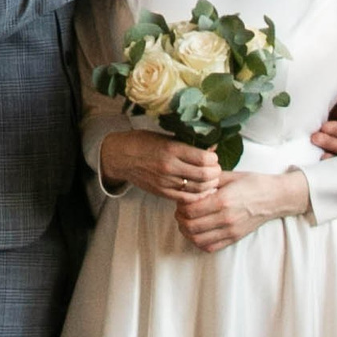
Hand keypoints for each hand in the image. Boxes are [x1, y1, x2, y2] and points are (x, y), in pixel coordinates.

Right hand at [101, 130, 219, 202]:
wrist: (120, 157)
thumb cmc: (144, 142)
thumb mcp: (166, 137)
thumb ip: (187, 144)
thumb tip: (212, 148)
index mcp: (171, 149)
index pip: (203, 158)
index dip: (214, 159)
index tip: (214, 157)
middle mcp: (169, 167)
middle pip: (203, 175)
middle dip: (215, 173)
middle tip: (217, 169)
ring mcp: (165, 182)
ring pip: (198, 189)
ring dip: (209, 185)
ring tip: (212, 180)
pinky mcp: (162, 193)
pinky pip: (186, 198)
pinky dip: (198, 196)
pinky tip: (203, 191)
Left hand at [177, 166, 310, 252]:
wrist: (276, 197)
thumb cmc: (254, 183)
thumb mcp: (230, 176)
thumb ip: (209, 180)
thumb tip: (191, 182)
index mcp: (223, 200)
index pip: (189, 210)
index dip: (180, 206)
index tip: (182, 200)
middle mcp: (225, 218)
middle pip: (190, 226)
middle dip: (180, 219)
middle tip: (181, 211)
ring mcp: (230, 231)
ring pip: (197, 239)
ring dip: (187, 232)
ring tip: (188, 222)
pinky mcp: (234, 238)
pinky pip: (209, 247)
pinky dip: (199, 241)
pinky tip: (199, 231)